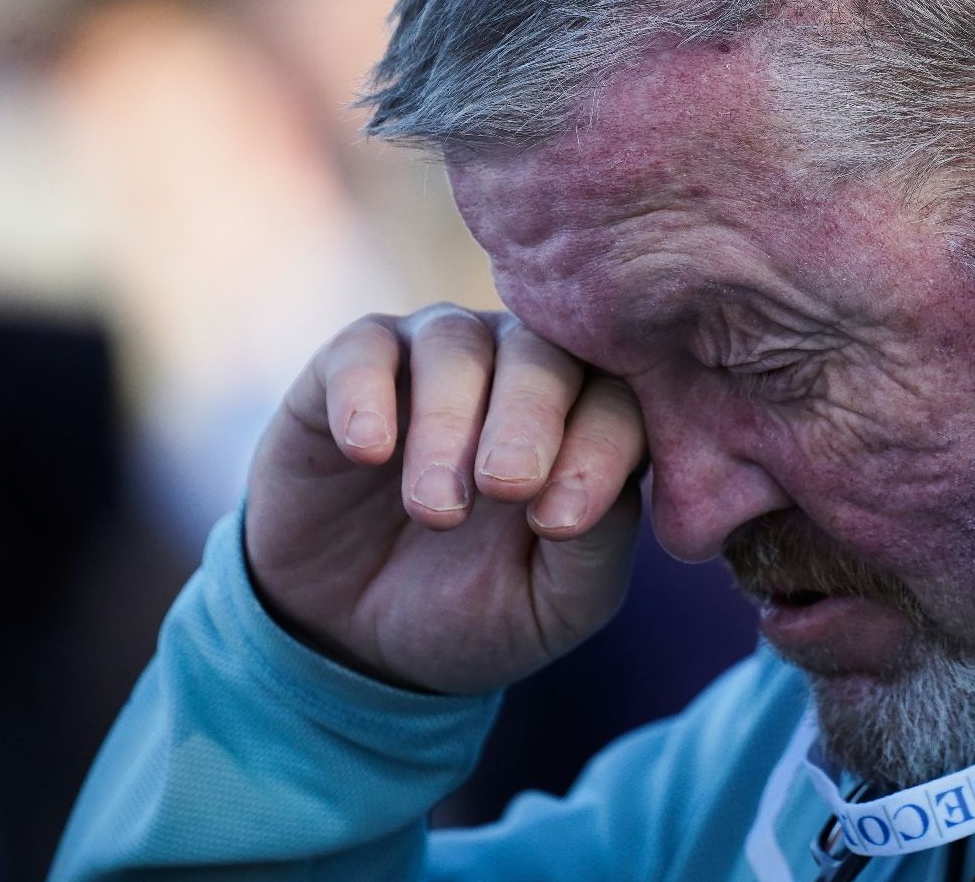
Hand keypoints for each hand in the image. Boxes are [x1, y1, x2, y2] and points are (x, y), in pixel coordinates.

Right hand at [243, 304, 643, 694]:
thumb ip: (595, 549)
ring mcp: (440, 359)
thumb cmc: (478, 609)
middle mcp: (524, 371)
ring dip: (448, 422)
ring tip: (435, 508)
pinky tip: (369, 453)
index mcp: (590, 420)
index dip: (601, 450)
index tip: (562, 520)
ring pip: (457, 343)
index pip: (620, 403)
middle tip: (505, 486)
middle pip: (545, 355)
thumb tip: (605, 493)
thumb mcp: (552, 605)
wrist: (354, 632)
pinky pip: (366, 349)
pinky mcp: (354, 364)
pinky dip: (366, 391)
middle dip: (530, 419)